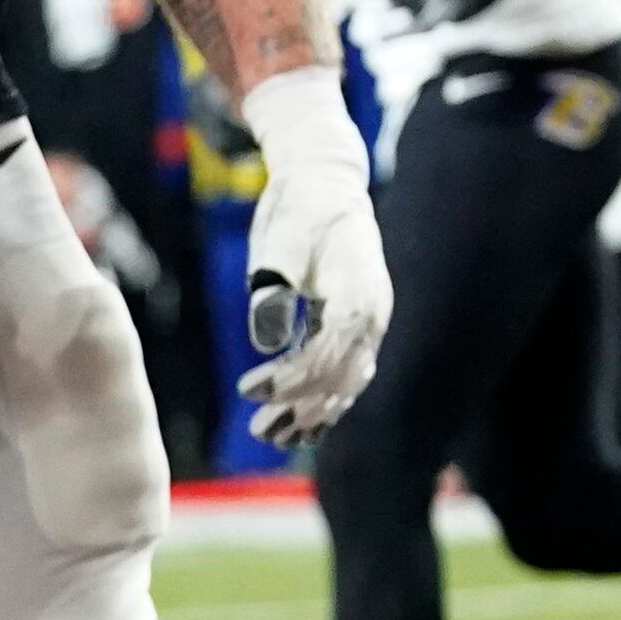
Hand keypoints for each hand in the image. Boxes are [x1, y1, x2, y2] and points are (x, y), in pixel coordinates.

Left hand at [238, 67, 392, 441]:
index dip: (292, 378)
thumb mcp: (280, 241)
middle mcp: (372, 315)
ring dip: (312, 413)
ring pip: (347, 382)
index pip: (331, 351)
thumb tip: (267, 340)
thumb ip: (273, 288)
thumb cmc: (299, 210)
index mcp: (359, 293)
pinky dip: (323, 402)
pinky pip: (346, 374)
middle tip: (258, 427)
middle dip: (301, 407)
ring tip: (272, 435)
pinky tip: (297, 427)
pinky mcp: (353, 327)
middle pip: (343, 376)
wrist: (326, 185)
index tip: (248, 388)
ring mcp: (368, 324)